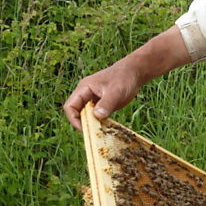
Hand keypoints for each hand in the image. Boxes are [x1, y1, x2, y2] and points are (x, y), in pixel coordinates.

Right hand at [63, 26, 191, 128]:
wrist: (134, 73)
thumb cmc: (123, 78)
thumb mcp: (115, 91)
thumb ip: (106, 104)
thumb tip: (97, 117)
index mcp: (84, 89)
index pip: (70, 106)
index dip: (74, 119)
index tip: (84, 129)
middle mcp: (86, 95)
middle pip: (77, 113)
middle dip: (83, 123)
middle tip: (95, 133)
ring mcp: (93, 100)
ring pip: (86, 116)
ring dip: (91, 125)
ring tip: (101, 131)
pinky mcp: (101, 105)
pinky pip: (96, 117)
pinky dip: (99, 123)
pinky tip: (107, 128)